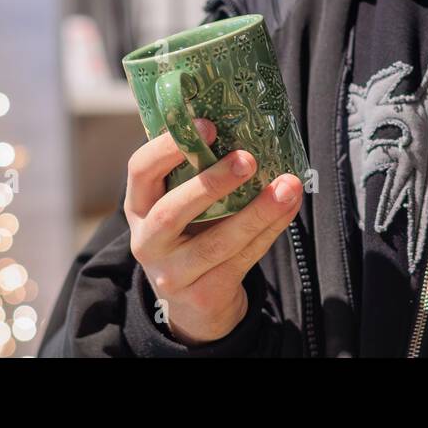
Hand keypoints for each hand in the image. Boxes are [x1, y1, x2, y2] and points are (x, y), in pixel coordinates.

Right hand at [126, 118, 303, 344]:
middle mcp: (147, 241)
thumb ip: (197, 173)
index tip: (208, 124)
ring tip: (289, 186)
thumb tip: (245, 123)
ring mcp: (172, 273)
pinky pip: (242, 259)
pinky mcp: (203, 295)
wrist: (196, 303)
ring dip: (258, 212)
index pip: (140, 170)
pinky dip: (269, 231)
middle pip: (170, 212)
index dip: (168, 146)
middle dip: (211, 183)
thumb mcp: (181, 204)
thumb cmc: (194, 234)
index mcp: (139, 206)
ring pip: (217, 242)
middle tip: (248, 158)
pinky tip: (288, 209)